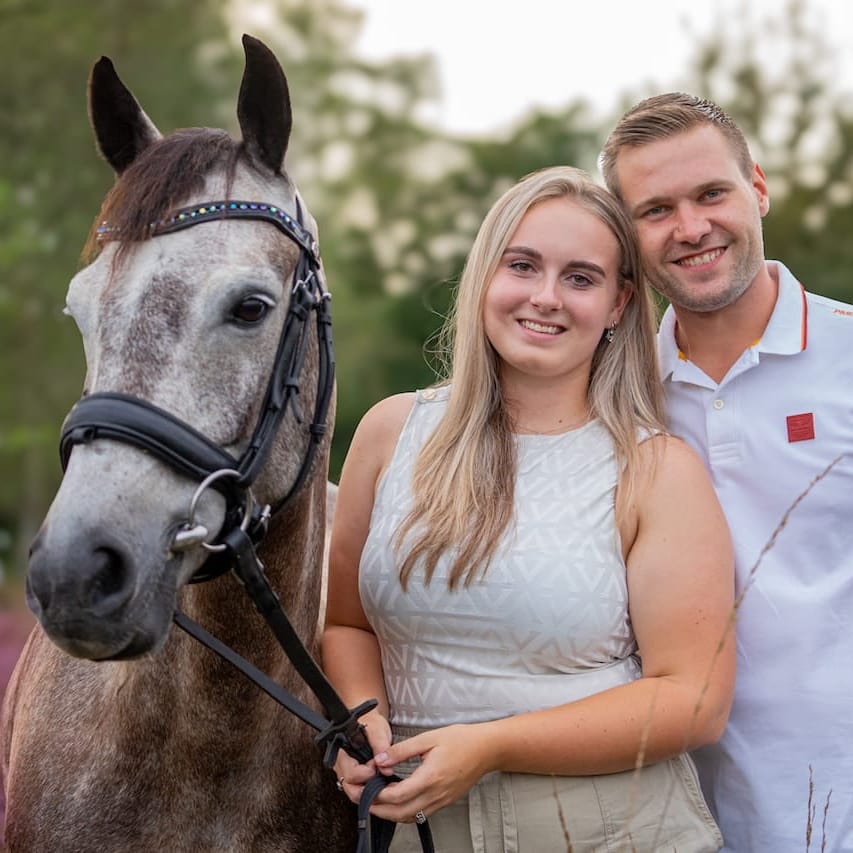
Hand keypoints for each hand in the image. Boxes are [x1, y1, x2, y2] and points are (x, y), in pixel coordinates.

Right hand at [333, 710, 392, 804]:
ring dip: (368, 789)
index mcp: (342, 752)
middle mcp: (341, 765)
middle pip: (349, 787)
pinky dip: (369, 790)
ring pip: (353, 792)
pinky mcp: (353, 778)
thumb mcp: (378, 730)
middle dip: (367, 785)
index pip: (350, 774)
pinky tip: (378, 782)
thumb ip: (382, 747)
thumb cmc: (371, 724)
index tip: (377, 765)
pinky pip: (358, 790)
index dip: (366, 773)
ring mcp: (345, 773)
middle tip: (379, 774)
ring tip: (379, 777)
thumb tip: (387, 770)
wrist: (370, 722)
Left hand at [367, 723, 492, 822]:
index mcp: (430, 778)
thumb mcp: (429, 738)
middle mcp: (435, 795)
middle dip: (376, 809)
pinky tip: (395, 801)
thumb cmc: (461, 740)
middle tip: (359, 800)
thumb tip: (380, 759)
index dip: (376, 795)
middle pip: (399, 813)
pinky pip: (420, 814)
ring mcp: (441, 801)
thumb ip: (402, 750)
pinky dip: (403, 812)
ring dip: (388, 813)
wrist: (487, 749)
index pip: (396, 795)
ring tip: (372, 801)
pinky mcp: (445, 802)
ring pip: (409, 817)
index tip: (362, 788)